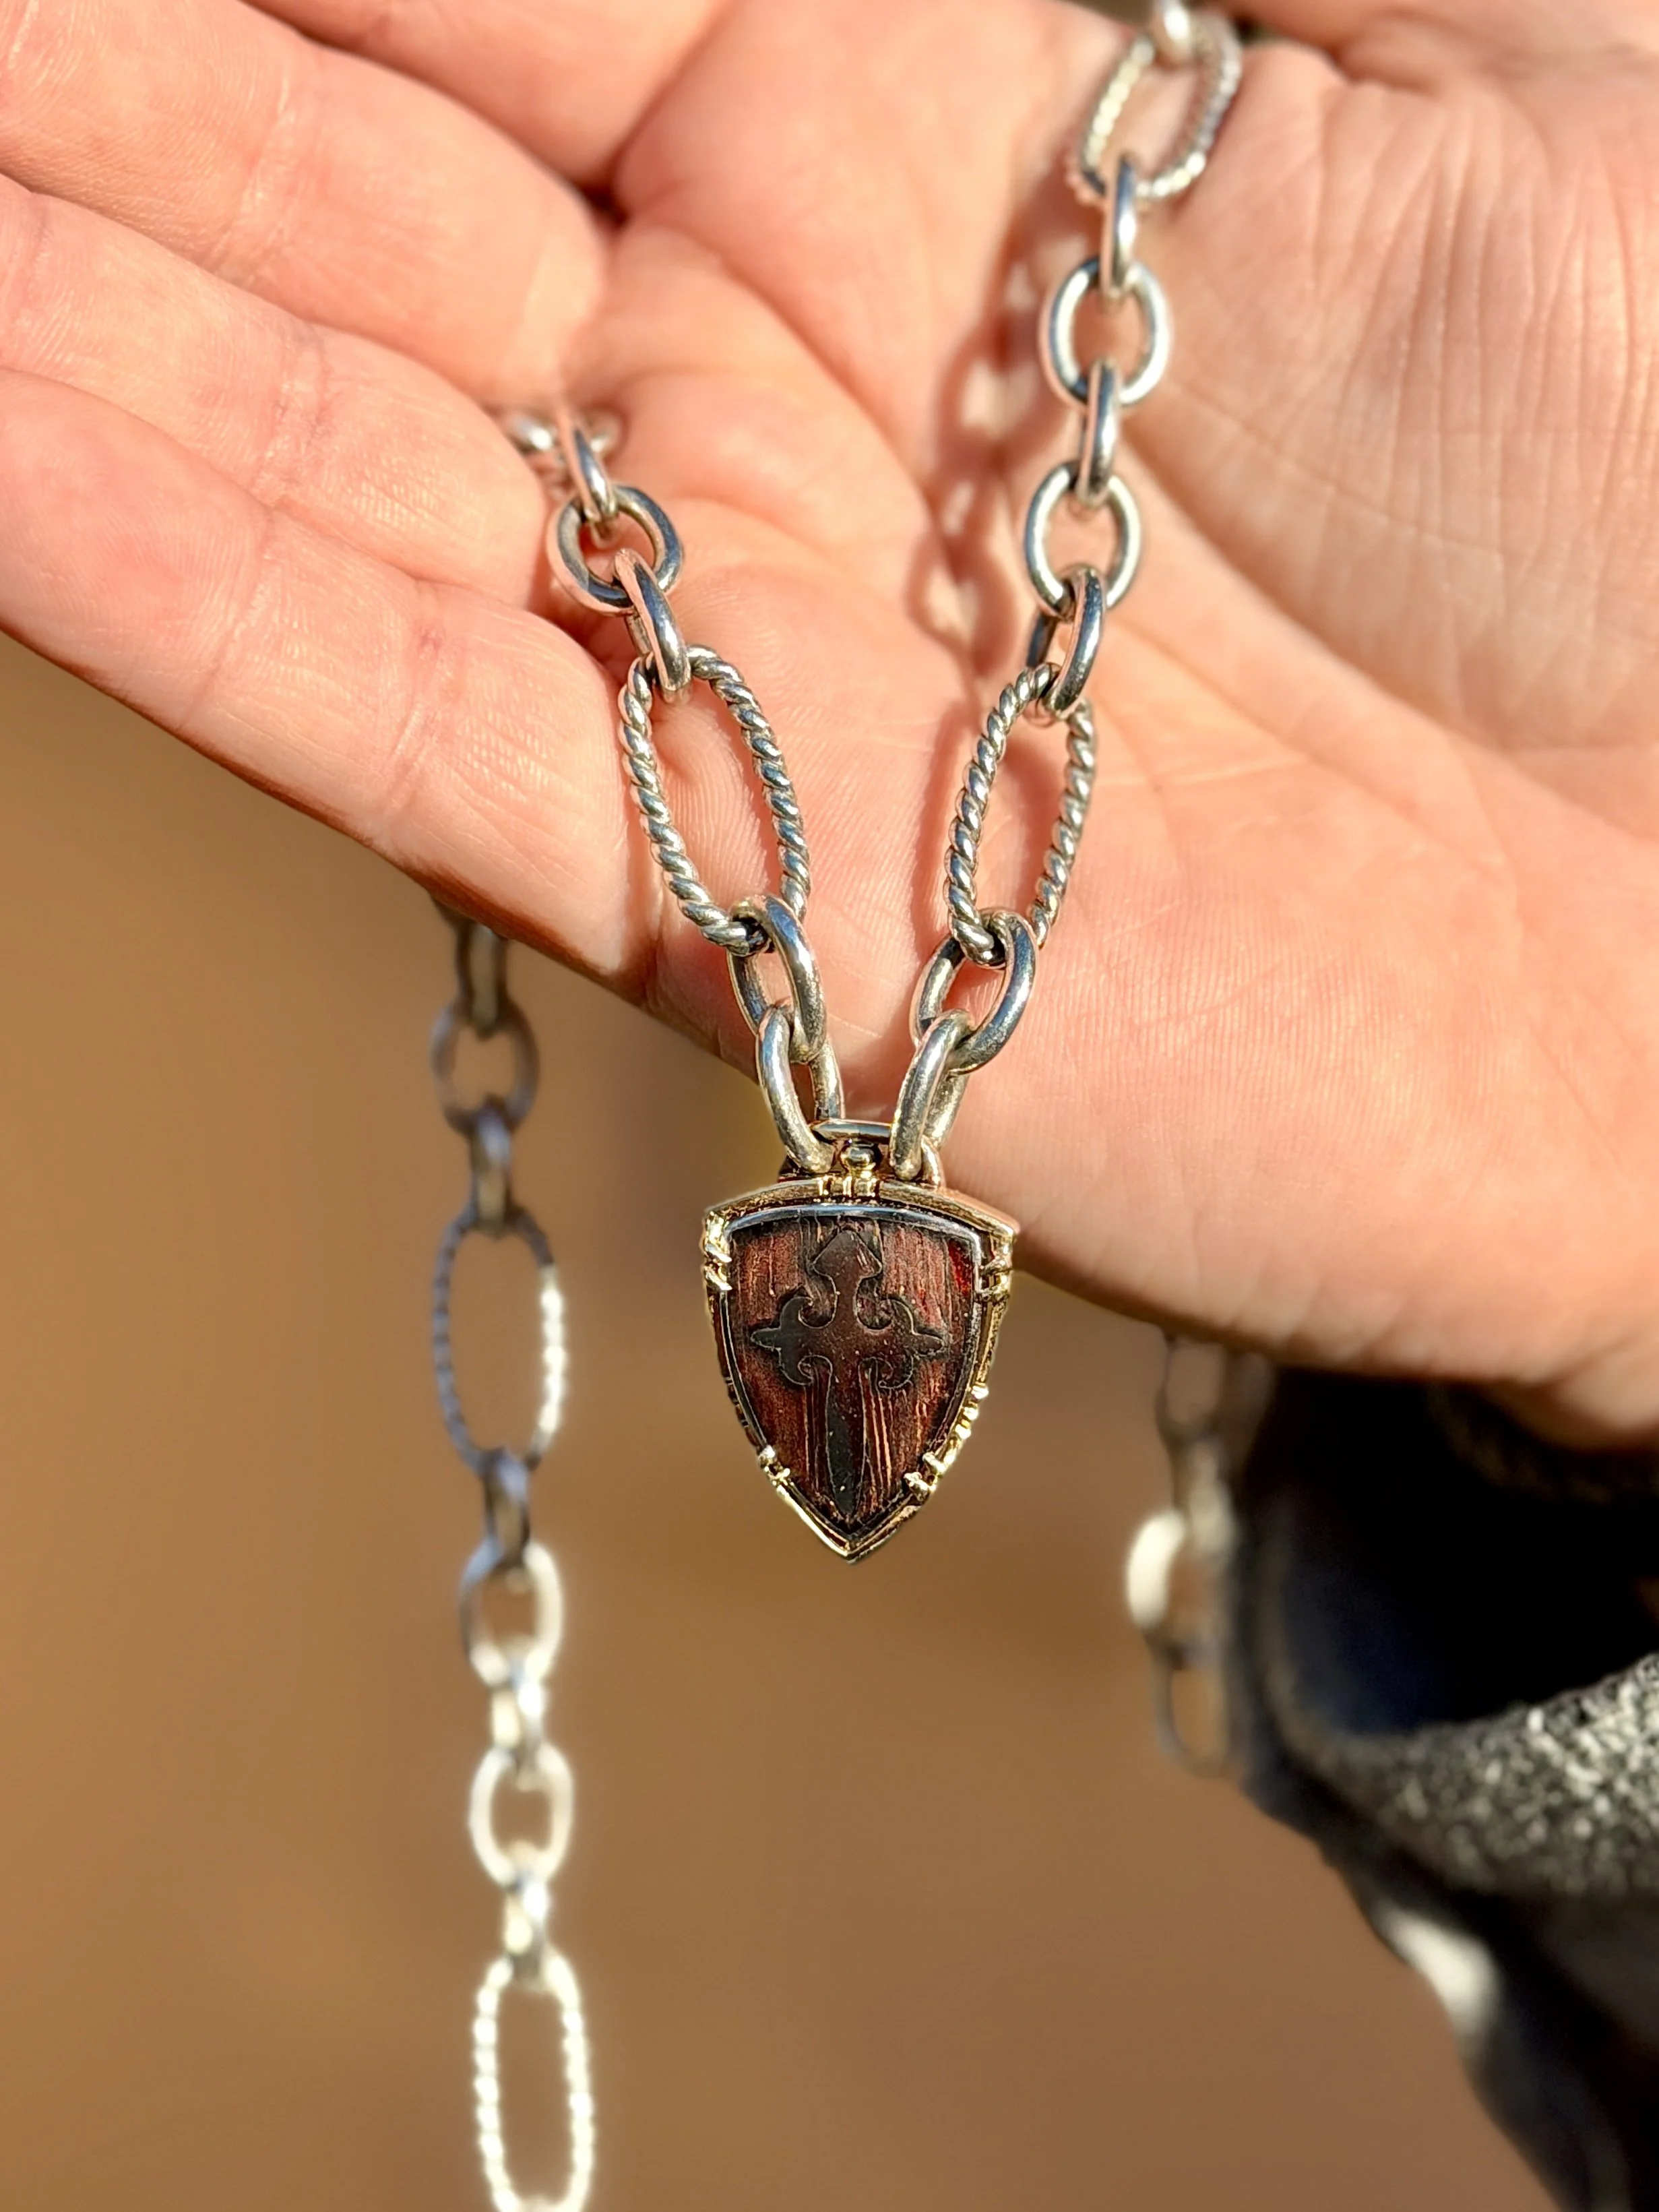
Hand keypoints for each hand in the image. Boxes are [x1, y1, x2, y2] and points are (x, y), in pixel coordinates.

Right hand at [2, 0, 1657, 1441]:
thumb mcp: (1483, 5)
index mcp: (901, 92)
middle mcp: (743, 363)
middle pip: (313, 161)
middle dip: (93, 81)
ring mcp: (701, 643)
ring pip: (280, 428)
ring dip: (53, 295)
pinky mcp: (706, 896)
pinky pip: (371, 705)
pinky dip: (145, 570)